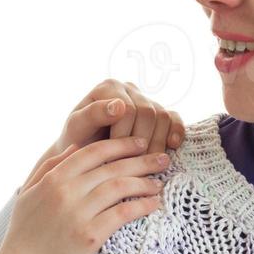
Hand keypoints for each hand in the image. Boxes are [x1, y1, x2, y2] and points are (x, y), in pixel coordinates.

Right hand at [0, 136, 169, 253]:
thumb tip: (74, 146)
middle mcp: (66, 192)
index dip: (120, 145)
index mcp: (53, 179)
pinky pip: (122, 215)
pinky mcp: (89, 236)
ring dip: (144, 183)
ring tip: (160, 183)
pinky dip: (141, 207)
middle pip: (112, 167)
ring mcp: (78, 214)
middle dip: (141, 160)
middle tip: (162, 158)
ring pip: (120, 187)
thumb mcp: (27, 194)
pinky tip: (153, 204)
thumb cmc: (24, 235)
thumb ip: (48, 167)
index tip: (139, 143)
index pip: (93, 152)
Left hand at [40, 80, 184, 170]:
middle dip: (142, 142)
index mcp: (108, 87)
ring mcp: (146, 100)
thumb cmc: (77, 139)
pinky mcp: (158, 113)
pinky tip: (172, 146)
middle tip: (133, 165)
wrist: (85, 152)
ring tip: (146, 163)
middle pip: (148, 112)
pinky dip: (176, 131)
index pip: (128, 110)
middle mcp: (129, 89)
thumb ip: (92, 114)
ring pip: (163, 116)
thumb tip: (119, 105)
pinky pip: (174, 118)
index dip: (124, 136)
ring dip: (158, 143)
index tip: (113, 157)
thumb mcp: (76, 128)